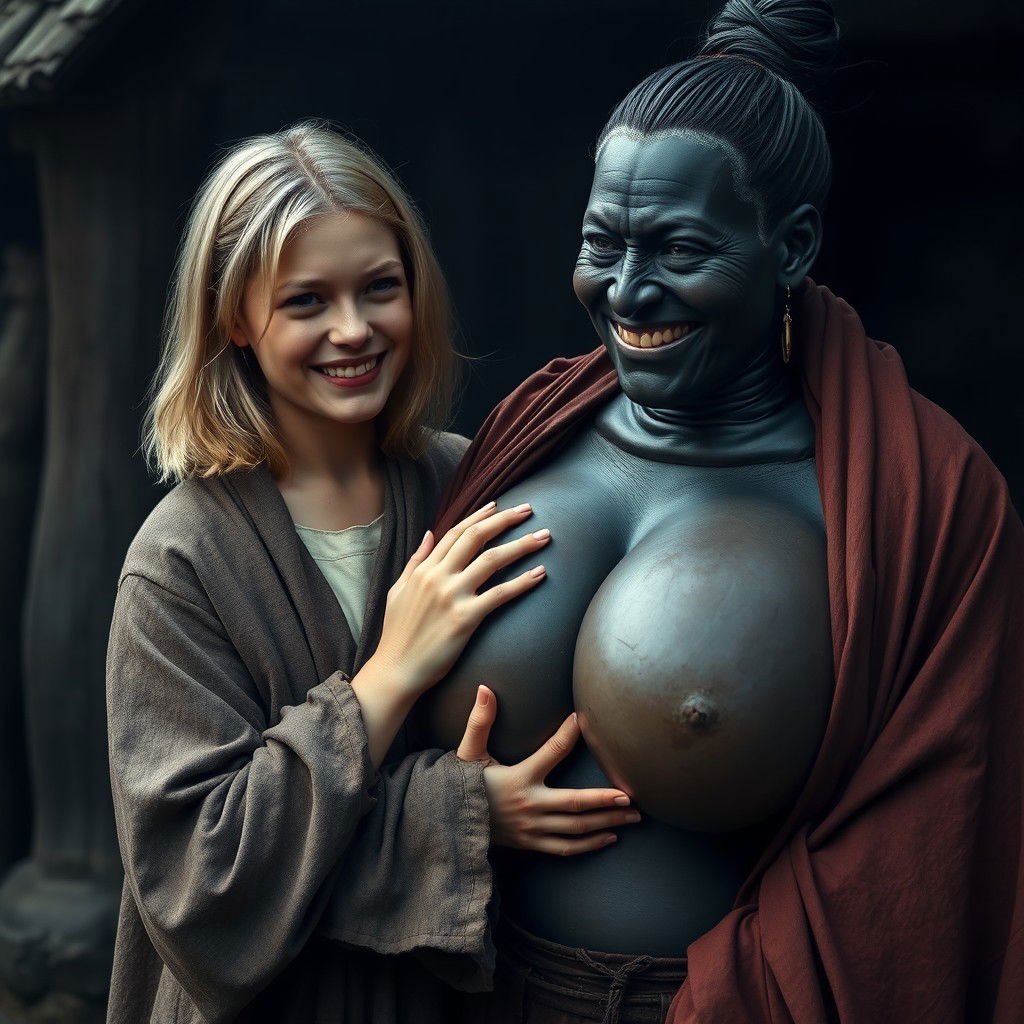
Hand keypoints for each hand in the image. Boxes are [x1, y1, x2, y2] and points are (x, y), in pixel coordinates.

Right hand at [370, 502, 549, 696]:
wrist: (396, 669)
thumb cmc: (397, 634)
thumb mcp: (398, 590)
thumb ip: (415, 561)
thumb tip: (429, 534)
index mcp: (424, 569)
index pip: (456, 532)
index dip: (479, 516)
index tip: (499, 505)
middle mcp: (439, 576)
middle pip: (477, 537)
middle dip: (506, 519)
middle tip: (529, 510)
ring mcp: (453, 596)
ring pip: (493, 560)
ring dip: (522, 545)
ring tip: (544, 537)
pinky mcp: (466, 618)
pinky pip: (500, 594)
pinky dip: (523, 581)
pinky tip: (541, 573)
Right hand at [457, 685, 641, 855]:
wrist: (447, 824)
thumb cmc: (460, 785)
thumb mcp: (468, 752)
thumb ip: (480, 721)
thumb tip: (485, 689)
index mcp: (519, 778)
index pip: (552, 752)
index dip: (569, 734)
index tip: (583, 720)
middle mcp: (530, 805)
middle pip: (577, 804)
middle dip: (607, 800)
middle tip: (633, 796)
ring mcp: (533, 828)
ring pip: (577, 829)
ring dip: (608, 823)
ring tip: (632, 816)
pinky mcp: (532, 844)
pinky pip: (566, 848)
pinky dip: (590, 845)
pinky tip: (610, 838)